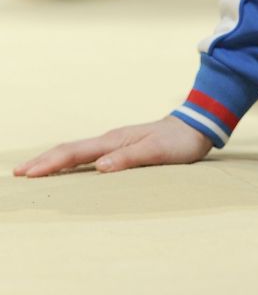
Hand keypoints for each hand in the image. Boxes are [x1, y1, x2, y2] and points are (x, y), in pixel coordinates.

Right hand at [14, 116, 212, 177]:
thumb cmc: (178, 141)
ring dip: (54, 160)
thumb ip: (129, 159)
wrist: (196, 125)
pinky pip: (88, 154)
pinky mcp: (121, 146)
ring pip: (77, 151)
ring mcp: (115, 142)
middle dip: (44, 161)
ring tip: (34, 170)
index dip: (50, 164)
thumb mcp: (157, 152)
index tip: (27, 173)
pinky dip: (71, 160)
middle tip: (18, 173)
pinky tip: (68, 167)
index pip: (75, 153)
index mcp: (115, 141)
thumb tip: (99, 168)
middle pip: (70, 150)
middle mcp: (111, 140)